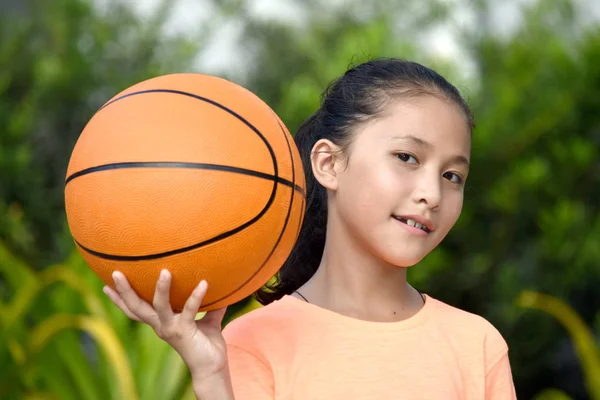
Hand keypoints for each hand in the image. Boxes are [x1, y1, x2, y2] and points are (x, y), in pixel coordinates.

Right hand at [103, 269, 227, 379]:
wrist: (212, 368)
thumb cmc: (207, 345)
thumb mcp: (206, 321)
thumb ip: (208, 305)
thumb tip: (219, 286)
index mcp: (161, 323)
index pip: (136, 310)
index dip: (120, 299)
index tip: (105, 285)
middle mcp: (161, 326)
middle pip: (136, 307)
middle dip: (124, 291)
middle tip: (114, 272)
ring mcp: (171, 329)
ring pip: (159, 306)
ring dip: (160, 289)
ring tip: (164, 272)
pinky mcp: (184, 332)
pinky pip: (189, 310)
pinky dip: (196, 296)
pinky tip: (204, 283)